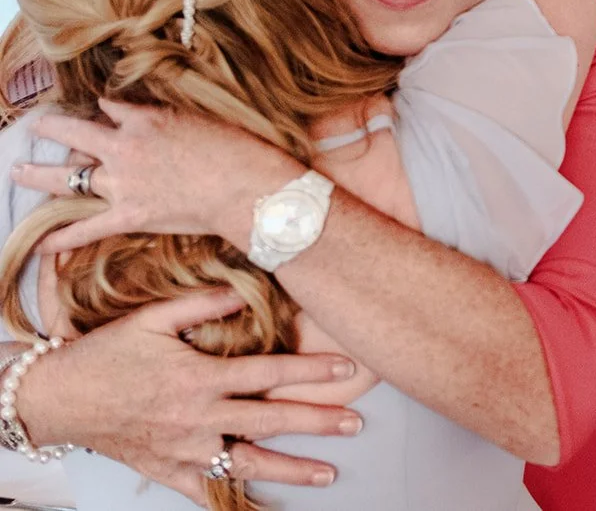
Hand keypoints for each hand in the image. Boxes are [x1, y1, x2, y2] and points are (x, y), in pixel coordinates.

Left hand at [17, 100, 302, 252]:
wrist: (245, 186)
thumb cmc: (239, 149)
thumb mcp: (206, 119)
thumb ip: (175, 119)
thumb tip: (165, 121)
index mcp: (145, 119)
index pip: (113, 109)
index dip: (106, 111)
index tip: (102, 111)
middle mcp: (124, 147)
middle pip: (76, 134)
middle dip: (54, 129)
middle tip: (38, 127)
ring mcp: (122, 183)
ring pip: (68, 178)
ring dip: (38, 175)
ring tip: (18, 171)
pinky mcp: (128, 216)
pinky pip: (86, 229)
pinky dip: (61, 239)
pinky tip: (39, 246)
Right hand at [18, 292, 359, 503]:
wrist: (56, 397)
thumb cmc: (105, 353)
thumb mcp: (152, 318)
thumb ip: (203, 304)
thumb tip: (246, 290)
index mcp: (199, 377)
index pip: (269, 374)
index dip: (311, 372)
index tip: (346, 369)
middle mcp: (196, 417)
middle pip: (270, 421)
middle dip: (317, 422)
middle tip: (355, 422)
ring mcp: (183, 449)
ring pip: (248, 463)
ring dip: (292, 468)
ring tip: (329, 471)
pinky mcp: (166, 471)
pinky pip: (206, 490)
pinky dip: (235, 499)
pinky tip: (264, 503)